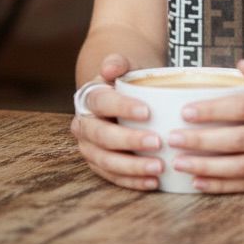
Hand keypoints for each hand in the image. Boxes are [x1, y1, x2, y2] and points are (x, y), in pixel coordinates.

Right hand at [70, 53, 163, 191]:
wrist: (126, 94)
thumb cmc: (131, 80)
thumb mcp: (127, 65)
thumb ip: (119, 62)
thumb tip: (110, 68)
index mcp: (90, 98)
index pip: (102, 102)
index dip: (122, 107)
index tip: (148, 112)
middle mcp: (84, 124)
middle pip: (101, 136)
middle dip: (129, 141)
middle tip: (157, 142)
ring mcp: (89, 147)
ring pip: (105, 160)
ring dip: (132, 167)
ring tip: (158, 168)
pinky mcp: (99, 164)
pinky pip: (112, 176)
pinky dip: (131, 181)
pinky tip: (152, 182)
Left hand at [167, 55, 243, 193]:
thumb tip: (241, 64)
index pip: (243, 108)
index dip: (213, 111)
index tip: (185, 111)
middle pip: (237, 141)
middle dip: (201, 141)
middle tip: (172, 139)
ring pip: (239, 168)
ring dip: (206, 167)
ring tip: (178, 163)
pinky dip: (220, 186)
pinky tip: (197, 182)